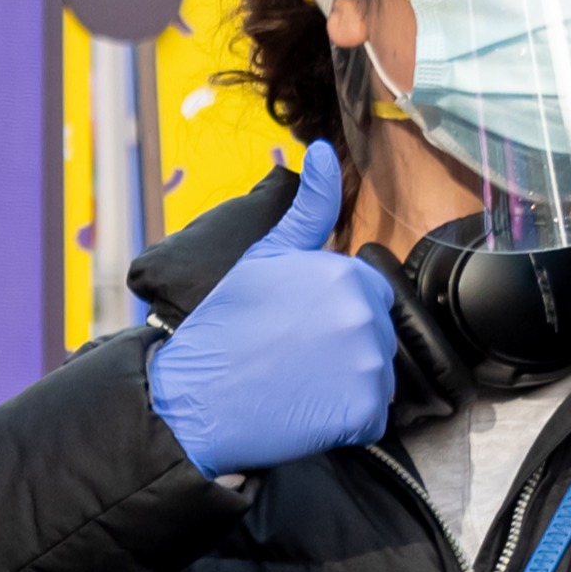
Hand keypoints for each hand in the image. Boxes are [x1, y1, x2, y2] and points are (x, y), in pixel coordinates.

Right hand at [147, 145, 396, 475]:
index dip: (331, 313)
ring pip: (376, 377)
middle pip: (375, 336)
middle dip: (342, 349)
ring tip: (296, 385)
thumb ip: (308, 208)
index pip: (369, 295)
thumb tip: (323, 150)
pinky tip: (304, 412)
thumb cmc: (225, 327)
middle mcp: (365, 317)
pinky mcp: (362, 413)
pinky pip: (370, 418)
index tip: (294, 327)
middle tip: (291, 358)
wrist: (194, 398)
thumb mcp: (264, 256)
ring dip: (345, 386)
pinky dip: (343, 421)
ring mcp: (367, 368)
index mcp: (349, 275)